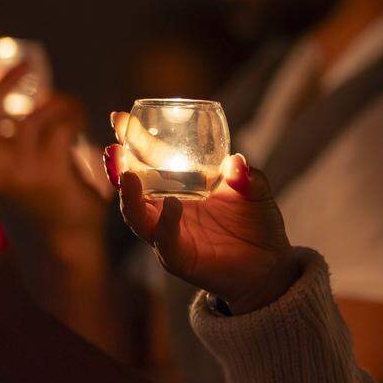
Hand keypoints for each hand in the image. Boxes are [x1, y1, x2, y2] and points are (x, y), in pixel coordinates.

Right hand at [0, 64, 109, 235]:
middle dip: (3, 83)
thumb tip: (19, 87)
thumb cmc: (47, 191)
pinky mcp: (50, 173)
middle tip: (26, 65)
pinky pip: (60, 127)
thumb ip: (8, 135)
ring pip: (32, 118)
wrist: (70, 234)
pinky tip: (80, 121)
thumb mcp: (16, 164)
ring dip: (58, 102)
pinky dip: (74, 115)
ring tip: (71, 106)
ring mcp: (20, 172)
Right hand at [105, 116, 297, 312]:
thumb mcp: (256, 191)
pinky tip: (172, 206)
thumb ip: (247, 177)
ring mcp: (170, 234)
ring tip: (129, 175)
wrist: (268, 265)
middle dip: (119, 166)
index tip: (120, 117)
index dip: (133, 140)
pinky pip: (166, 242)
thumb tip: (235, 163)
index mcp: (179, 185)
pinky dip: (165, 225)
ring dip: (130, 196)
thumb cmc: (256, 222)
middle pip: (132, 186)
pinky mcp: (180, 259)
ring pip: (137, 217)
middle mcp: (166, 208)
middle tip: (114, 146)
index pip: (149, 159)